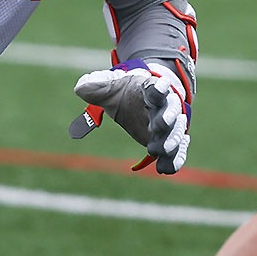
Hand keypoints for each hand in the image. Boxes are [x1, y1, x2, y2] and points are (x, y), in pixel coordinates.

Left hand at [68, 59, 191, 173]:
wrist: (143, 98)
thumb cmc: (127, 93)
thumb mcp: (111, 87)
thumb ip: (96, 86)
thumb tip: (79, 88)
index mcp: (151, 91)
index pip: (156, 89)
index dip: (158, 89)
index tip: (159, 86)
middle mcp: (165, 107)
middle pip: (171, 112)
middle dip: (167, 118)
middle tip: (158, 126)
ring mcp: (171, 126)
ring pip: (176, 133)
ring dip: (171, 140)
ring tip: (160, 150)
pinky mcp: (170, 142)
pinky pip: (177, 153)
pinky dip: (174, 161)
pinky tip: (165, 169)